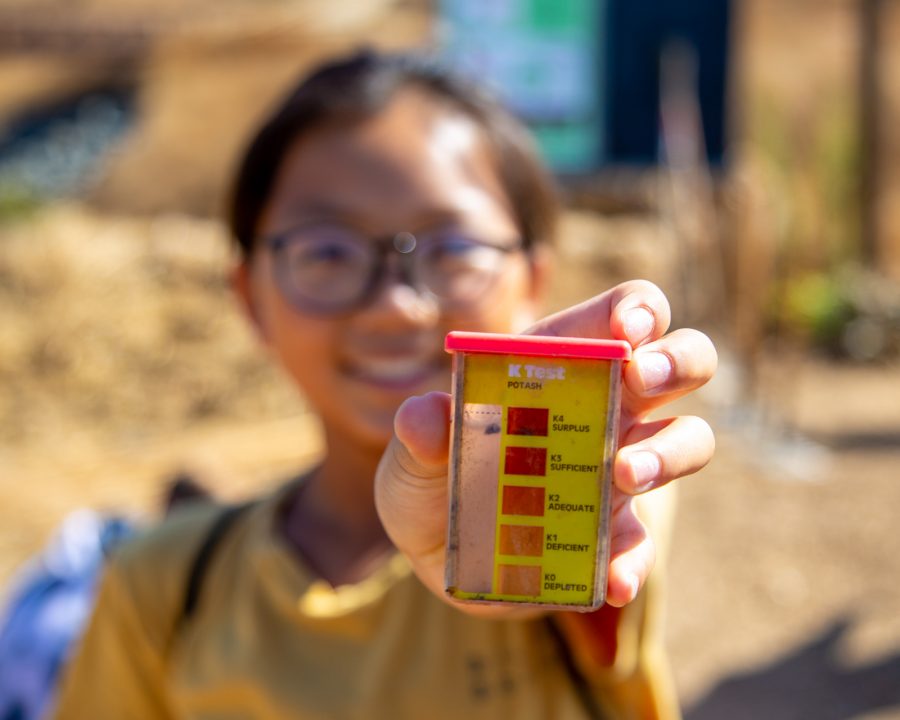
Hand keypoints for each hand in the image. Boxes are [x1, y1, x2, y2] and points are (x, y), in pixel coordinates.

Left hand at [374, 280, 715, 611]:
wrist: (434, 551)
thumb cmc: (430, 475)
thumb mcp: (413, 452)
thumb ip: (419, 431)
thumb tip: (425, 417)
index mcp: (560, 366)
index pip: (620, 315)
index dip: (637, 308)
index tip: (627, 329)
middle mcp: (605, 408)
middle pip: (682, 362)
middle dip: (675, 361)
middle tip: (639, 380)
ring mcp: (618, 470)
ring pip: (688, 440)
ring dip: (668, 452)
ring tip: (624, 475)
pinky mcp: (614, 535)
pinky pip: (645, 544)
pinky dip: (635, 561)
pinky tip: (613, 580)